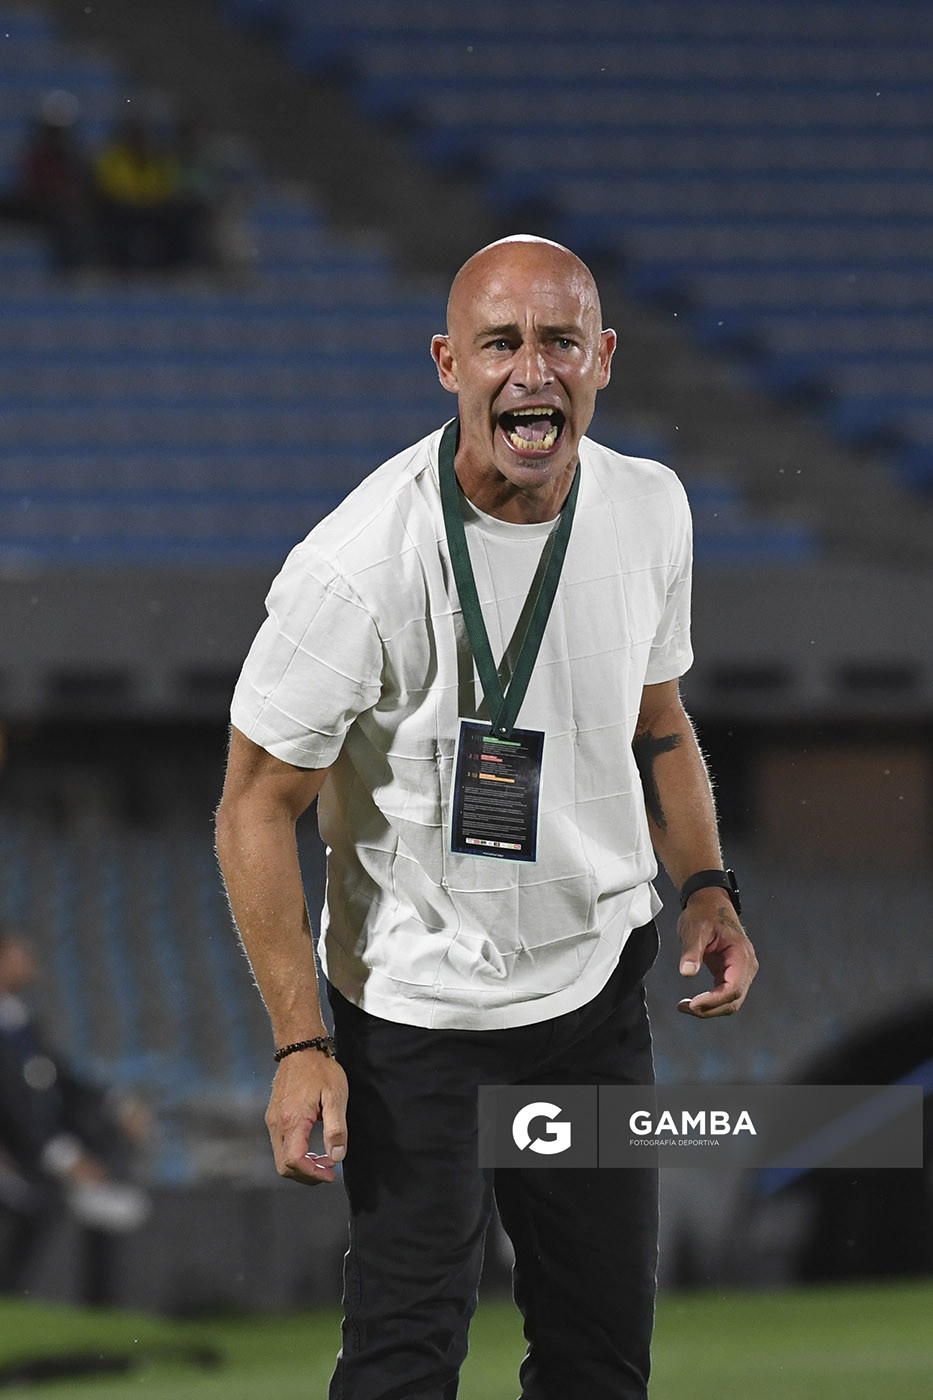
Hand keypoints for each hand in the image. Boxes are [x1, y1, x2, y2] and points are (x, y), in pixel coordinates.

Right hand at [265, 1051, 348, 1184]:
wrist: (300, 1047)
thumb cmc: (320, 1069)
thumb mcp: (336, 1096)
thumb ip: (337, 1128)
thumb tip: (337, 1156)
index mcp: (292, 1121)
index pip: (294, 1162)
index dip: (312, 1174)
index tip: (330, 1174)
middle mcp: (277, 1124)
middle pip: (284, 1166)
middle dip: (306, 1175)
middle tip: (328, 1171)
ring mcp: (273, 1120)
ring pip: (280, 1158)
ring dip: (301, 1166)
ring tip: (323, 1160)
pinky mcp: (273, 1116)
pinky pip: (280, 1145)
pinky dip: (295, 1154)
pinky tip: (312, 1148)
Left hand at [676, 888, 757, 1017]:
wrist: (709, 903)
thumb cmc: (704, 913)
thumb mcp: (694, 929)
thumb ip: (692, 951)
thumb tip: (687, 973)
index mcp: (741, 955)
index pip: (733, 988)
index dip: (713, 1000)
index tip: (693, 1004)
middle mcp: (746, 966)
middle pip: (733, 1000)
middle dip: (710, 1009)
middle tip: (684, 1008)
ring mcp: (741, 971)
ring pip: (730, 1001)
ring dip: (709, 1009)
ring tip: (684, 1007)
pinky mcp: (731, 973)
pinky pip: (724, 994)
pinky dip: (710, 1002)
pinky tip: (692, 1002)